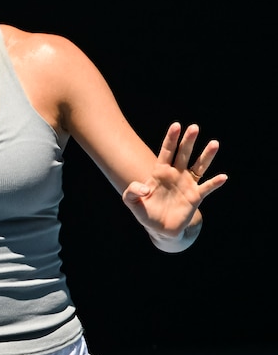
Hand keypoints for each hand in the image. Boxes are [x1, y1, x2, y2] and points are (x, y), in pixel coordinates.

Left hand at [122, 122, 227, 240]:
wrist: (159, 229)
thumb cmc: (145, 212)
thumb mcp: (131, 201)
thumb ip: (132, 191)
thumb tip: (146, 188)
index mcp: (160, 172)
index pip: (166, 152)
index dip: (171, 139)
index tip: (176, 125)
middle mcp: (176, 175)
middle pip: (183, 154)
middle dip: (188, 141)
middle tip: (194, 127)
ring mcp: (187, 185)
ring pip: (198, 167)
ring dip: (206, 156)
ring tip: (214, 143)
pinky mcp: (195, 198)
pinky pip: (207, 188)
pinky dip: (214, 183)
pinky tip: (223, 177)